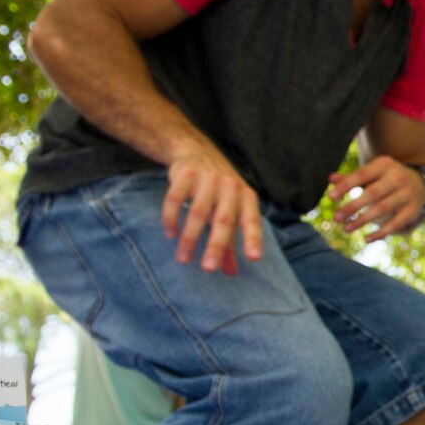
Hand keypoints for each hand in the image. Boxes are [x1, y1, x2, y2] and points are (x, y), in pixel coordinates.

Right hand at [161, 143, 262, 272]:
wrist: (196, 151)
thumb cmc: (218, 189)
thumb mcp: (229, 211)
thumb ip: (230, 241)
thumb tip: (231, 272)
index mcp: (246, 196)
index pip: (251, 220)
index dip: (253, 239)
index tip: (253, 259)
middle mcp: (230, 186)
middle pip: (223, 220)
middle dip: (216, 246)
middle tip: (208, 269)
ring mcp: (207, 177)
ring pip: (198, 212)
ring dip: (189, 238)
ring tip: (182, 259)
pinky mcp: (185, 173)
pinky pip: (175, 198)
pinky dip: (171, 217)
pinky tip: (170, 233)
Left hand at [328, 155, 424, 242]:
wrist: (418, 182)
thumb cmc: (384, 178)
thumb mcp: (371, 173)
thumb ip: (351, 177)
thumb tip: (331, 179)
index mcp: (384, 164)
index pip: (362, 175)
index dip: (346, 186)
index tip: (331, 197)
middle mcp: (397, 177)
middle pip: (373, 193)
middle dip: (353, 206)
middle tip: (336, 218)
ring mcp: (407, 194)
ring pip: (383, 209)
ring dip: (363, 220)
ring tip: (346, 228)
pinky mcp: (413, 209)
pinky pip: (396, 223)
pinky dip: (381, 233)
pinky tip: (366, 239)